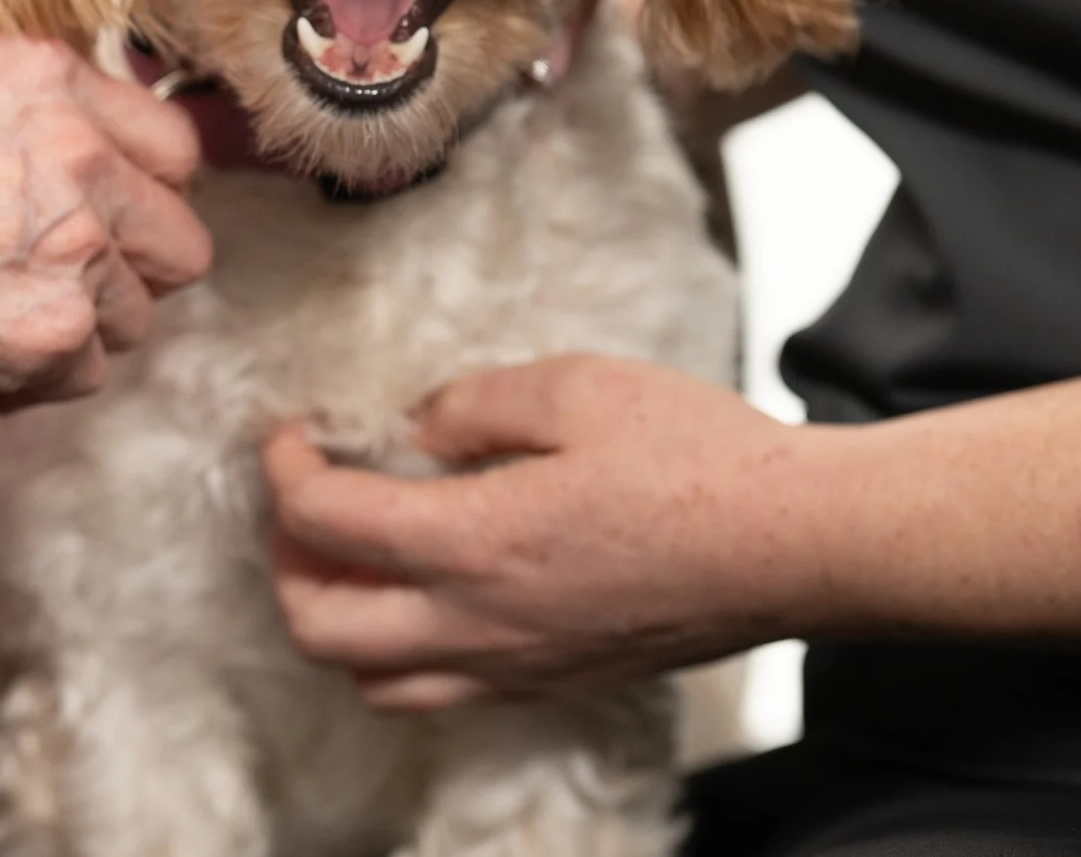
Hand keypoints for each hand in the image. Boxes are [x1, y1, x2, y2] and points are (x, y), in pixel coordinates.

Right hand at [0, 40, 209, 414]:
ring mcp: (74, 242)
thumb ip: (29, 113)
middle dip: (129, 271)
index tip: (110, 216)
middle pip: (181, 239)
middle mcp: (77, 150)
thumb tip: (99, 143)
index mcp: (46, 78)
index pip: (176, 146)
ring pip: (138, 315)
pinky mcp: (56, 330)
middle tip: (52, 283)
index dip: (143, 191)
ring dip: (78, 329)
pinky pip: (87, 373)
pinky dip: (33, 378)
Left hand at [263, 355, 832, 708]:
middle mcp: (480, 624)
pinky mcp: (555, 683)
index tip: (289, 434)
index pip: (325, 522)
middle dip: (285, 559)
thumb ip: (473, 403)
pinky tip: (430, 588)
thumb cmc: (699, 458)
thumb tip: (414, 425)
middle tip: (303, 499)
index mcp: (473, 543)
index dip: (284, 471)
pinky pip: (442, 692)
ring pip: (373, 680)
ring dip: (336, 618)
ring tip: (353, 553)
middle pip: (319, 627)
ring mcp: (517, 667)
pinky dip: (401, 650)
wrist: (796, 544)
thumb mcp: (575, 387)